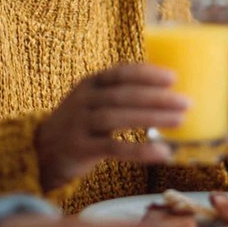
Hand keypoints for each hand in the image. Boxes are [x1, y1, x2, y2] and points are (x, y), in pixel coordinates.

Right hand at [36, 64, 189, 190]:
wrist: (41, 151)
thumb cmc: (79, 125)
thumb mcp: (92, 102)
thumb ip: (119, 96)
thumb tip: (166, 95)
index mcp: (89, 83)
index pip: (120, 73)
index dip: (147, 73)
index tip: (173, 78)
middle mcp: (83, 100)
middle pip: (124, 95)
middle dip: (158, 97)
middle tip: (186, 102)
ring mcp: (79, 124)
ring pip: (119, 117)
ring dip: (153, 118)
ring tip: (180, 121)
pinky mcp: (79, 148)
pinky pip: (114, 148)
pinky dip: (140, 150)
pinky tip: (162, 153)